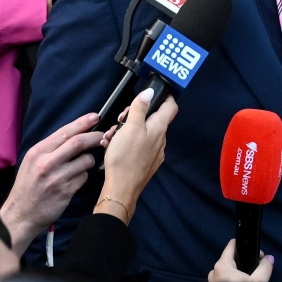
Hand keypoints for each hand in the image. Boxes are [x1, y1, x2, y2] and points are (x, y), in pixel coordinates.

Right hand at [0, 113, 102, 254]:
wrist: (20, 215)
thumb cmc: (27, 187)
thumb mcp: (31, 162)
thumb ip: (49, 149)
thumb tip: (72, 135)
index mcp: (37, 152)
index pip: (64, 132)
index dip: (82, 123)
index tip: (95, 117)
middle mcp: (47, 163)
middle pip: (78, 143)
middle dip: (94, 136)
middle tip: (103, 135)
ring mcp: (57, 178)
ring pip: (85, 161)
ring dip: (89, 160)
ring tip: (83, 164)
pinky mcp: (65, 192)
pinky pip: (83, 178)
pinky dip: (83, 176)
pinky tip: (75, 180)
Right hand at [96, 90, 177, 222]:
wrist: (121, 189)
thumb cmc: (125, 157)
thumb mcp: (130, 127)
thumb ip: (140, 108)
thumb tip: (150, 92)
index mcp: (159, 128)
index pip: (171, 106)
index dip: (164, 96)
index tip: (150, 93)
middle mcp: (160, 140)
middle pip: (152, 118)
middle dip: (134, 115)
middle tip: (120, 120)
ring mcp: (154, 152)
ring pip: (141, 132)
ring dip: (125, 130)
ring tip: (111, 136)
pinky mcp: (145, 162)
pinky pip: (138, 145)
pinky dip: (125, 142)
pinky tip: (111, 146)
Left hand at [208, 239, 273, 281]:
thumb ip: (265, 268)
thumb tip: (269, 258)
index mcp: (222, 265)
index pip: (232, 245)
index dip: (245, 246)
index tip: (258, 254)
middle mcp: (214, 271)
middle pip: (230, 258)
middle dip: (244, 261)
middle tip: (257, 268)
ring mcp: (212, 281)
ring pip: (227, 270)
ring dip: (239, 272)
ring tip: (251, 279)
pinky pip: (224, 279)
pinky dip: (233, 280)